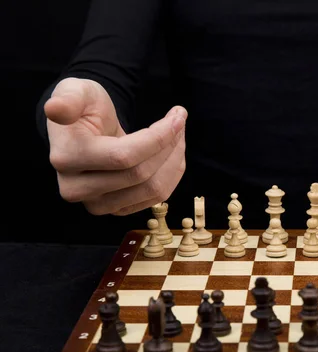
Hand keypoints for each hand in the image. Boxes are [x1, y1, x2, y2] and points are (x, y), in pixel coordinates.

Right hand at [45, 77, 186, 215]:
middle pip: (141, 174)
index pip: (124, 156)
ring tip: (179, 135)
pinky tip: (173, 152)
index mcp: (66, 157)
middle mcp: (76, 188)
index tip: (178, 115)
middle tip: (180, 121)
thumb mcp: (76, 92)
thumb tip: (55, 109)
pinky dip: (173, 174)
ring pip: (153, 189)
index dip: (158, 137)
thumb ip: (68, 99)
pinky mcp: (116, 211)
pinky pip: (157, 198)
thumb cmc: (83, 108)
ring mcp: (97, 204)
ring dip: (175, 160)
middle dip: (169, 144)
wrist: (82, 132)